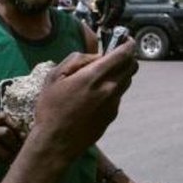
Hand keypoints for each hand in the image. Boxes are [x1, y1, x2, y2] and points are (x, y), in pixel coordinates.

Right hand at [31, 40, 137, 162]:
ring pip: (126, 81)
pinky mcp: (112, 115)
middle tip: (115, 56)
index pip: (123, 55)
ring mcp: (113, 104)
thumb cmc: (51, 108)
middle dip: (127, 58)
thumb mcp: (54, 76)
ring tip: (101, 76)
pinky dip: (112, 90)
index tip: (128, 40)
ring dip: (120, 74)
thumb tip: (96, 57)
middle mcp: (109, 89)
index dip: (129, 45)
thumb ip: (77, 60)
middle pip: (132, 67)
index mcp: (94, 76)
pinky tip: (94, 96)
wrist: (56, 142)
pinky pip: (118, 96)